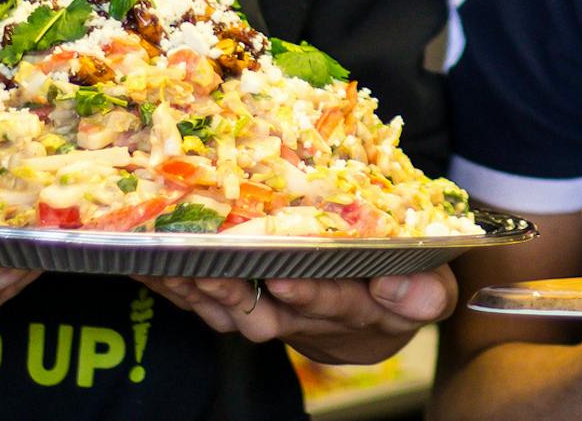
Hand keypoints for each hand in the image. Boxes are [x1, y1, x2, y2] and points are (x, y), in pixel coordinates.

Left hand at [142, 267, 455, 363]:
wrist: (374, 312)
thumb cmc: (403, 289)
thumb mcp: (429, 292)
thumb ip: (423, 293)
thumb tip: (405, 286)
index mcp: (354, 311)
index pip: (331, 304)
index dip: (308, 295)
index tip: (288, 277)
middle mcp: (306, 318)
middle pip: (265, 314)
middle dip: (234, 292)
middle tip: (208, 267)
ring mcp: (272, 313)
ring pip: (229, 311)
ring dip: (198, 289)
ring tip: (172, 262)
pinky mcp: (247, 305)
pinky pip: (207, 302)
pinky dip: (178, 286)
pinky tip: (152, 264)